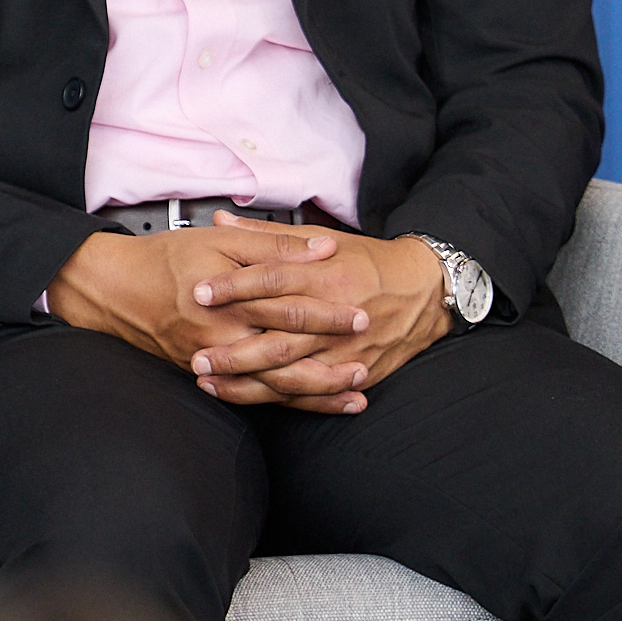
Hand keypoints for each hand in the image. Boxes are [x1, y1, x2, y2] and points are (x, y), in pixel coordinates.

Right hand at [47, 221, 371, 404]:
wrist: (113, 289)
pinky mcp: (206, 375)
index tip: (360, 310)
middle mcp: (220, 338)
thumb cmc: (165, 259)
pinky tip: (315, 402)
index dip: (326, 312)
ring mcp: (212, 362)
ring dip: (317, 390)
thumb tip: (322, 248)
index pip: (287, 308)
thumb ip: (272, 245)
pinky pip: (253, 396)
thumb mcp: (220, 240)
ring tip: (355, 388)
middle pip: (285, 356)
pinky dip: (287, 401)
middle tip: (367, 354)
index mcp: (228, 301)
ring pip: (272, 386)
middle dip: (330, 359)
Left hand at [187, 217, 453, 411]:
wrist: (426, 291)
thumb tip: (221, 221)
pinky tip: (249, 398)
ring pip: (291, 371)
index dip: (233, 287)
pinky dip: (281, 398)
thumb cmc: (369, 263)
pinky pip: (314, 391)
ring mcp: (346, 349)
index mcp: (325, 275)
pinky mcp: (355, 371)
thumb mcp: (323, 239)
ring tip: (209, 381)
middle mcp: (334, 315)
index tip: (198, 292)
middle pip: (278, 334)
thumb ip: (267, 235)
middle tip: (196, 352)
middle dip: (233, 348)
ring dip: (247, 380)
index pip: (272, 280)